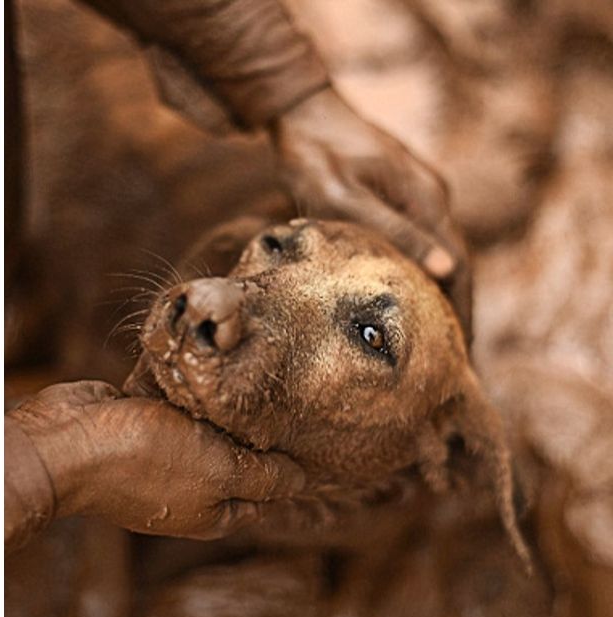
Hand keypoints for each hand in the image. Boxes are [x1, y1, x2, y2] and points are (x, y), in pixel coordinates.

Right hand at [9, 381, 305, 540]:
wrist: (66, 442)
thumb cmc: (142, 460)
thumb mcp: (220, 471)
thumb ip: (264, 476)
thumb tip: (303, 480)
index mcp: (212, 511)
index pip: (266, 491)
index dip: (285, 461)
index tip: (301, 423)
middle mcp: (187, 486)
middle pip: (235, 455)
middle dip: (248, 422)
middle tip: (272, 386)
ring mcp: (159, 455)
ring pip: (202, 424)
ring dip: (213, 398)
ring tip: (236, 365)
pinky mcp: (135, 422)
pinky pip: (169, 401)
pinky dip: (178, 383)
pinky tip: (192, 360)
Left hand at [269, 89, 471, 335]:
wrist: (299, 110)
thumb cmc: (313, 154)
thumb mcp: (345, 198)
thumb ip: (394, 232)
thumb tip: (447, 271)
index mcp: (425, 199)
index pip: (458, 267)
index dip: (462, 311)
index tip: (461, 353)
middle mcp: (431, 195)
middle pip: (455, 263)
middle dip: (456, 310)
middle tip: (451, 360)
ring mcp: (417, 192)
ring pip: (439, 253)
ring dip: (440, 294)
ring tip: (434, 340)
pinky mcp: (399, 193)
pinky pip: (420, 240)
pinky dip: (420, 273)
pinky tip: (407, 298)